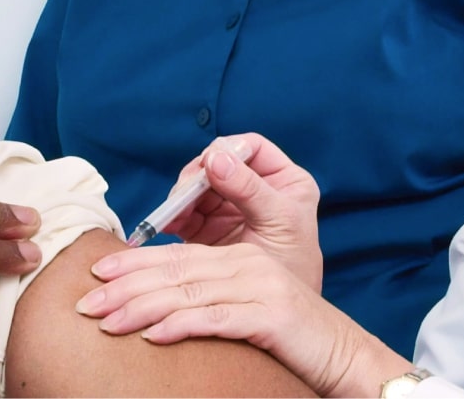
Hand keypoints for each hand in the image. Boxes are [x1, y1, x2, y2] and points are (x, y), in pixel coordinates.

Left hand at [78, 242, 407, 396]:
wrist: (345, 356)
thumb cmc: (290, 340)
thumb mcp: (245, 311)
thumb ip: (209, 300)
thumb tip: (156, 309)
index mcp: (239, 258)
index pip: (176, 257)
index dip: (133, 263)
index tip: (95, 273)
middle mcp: (248, 265)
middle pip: (175, 272)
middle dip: (125, 286)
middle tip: (85, 301)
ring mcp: (261, 288)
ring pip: (188, 293)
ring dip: (141, 307)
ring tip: (106, 321)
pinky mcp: (272, 316)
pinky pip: (216, 319)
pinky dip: (181, 325)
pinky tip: (152, 335)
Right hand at [162, 134, 321, 289]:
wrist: (283, 317)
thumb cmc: (295, 267)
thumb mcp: (279, 223)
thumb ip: (251, 189)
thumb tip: (216, 157)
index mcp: (284, 180)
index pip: (251, 147)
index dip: (229, 150)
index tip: (210, 165)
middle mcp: (255, 189)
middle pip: (216, 163)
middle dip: (197, 176)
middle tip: (184, 193)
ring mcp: (230, 208)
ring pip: (196, 187)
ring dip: (181, 197)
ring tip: (174, 213)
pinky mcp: (208, 228)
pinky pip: (184, 213)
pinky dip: (173, 216)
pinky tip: (168, 224)